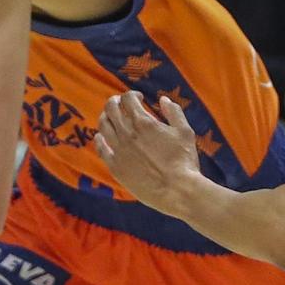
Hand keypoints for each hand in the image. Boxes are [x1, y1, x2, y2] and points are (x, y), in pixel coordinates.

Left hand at [96, 91, 201, 212]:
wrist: (177, 190)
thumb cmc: (184, 160)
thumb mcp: (184, 131)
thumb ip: (173, 112)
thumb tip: (163, 99)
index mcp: (144, 122)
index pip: (127, 99)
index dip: (132, 94)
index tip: (139, 98)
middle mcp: (127, 133)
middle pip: (111, 108)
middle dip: (115, 102)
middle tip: (121, 104)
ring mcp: (119, 150)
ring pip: (103, 125)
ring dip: (106, 117)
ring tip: (111, 118)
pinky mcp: (115, 167)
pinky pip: (101, 148)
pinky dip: (100, 139)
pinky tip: (103, 137)